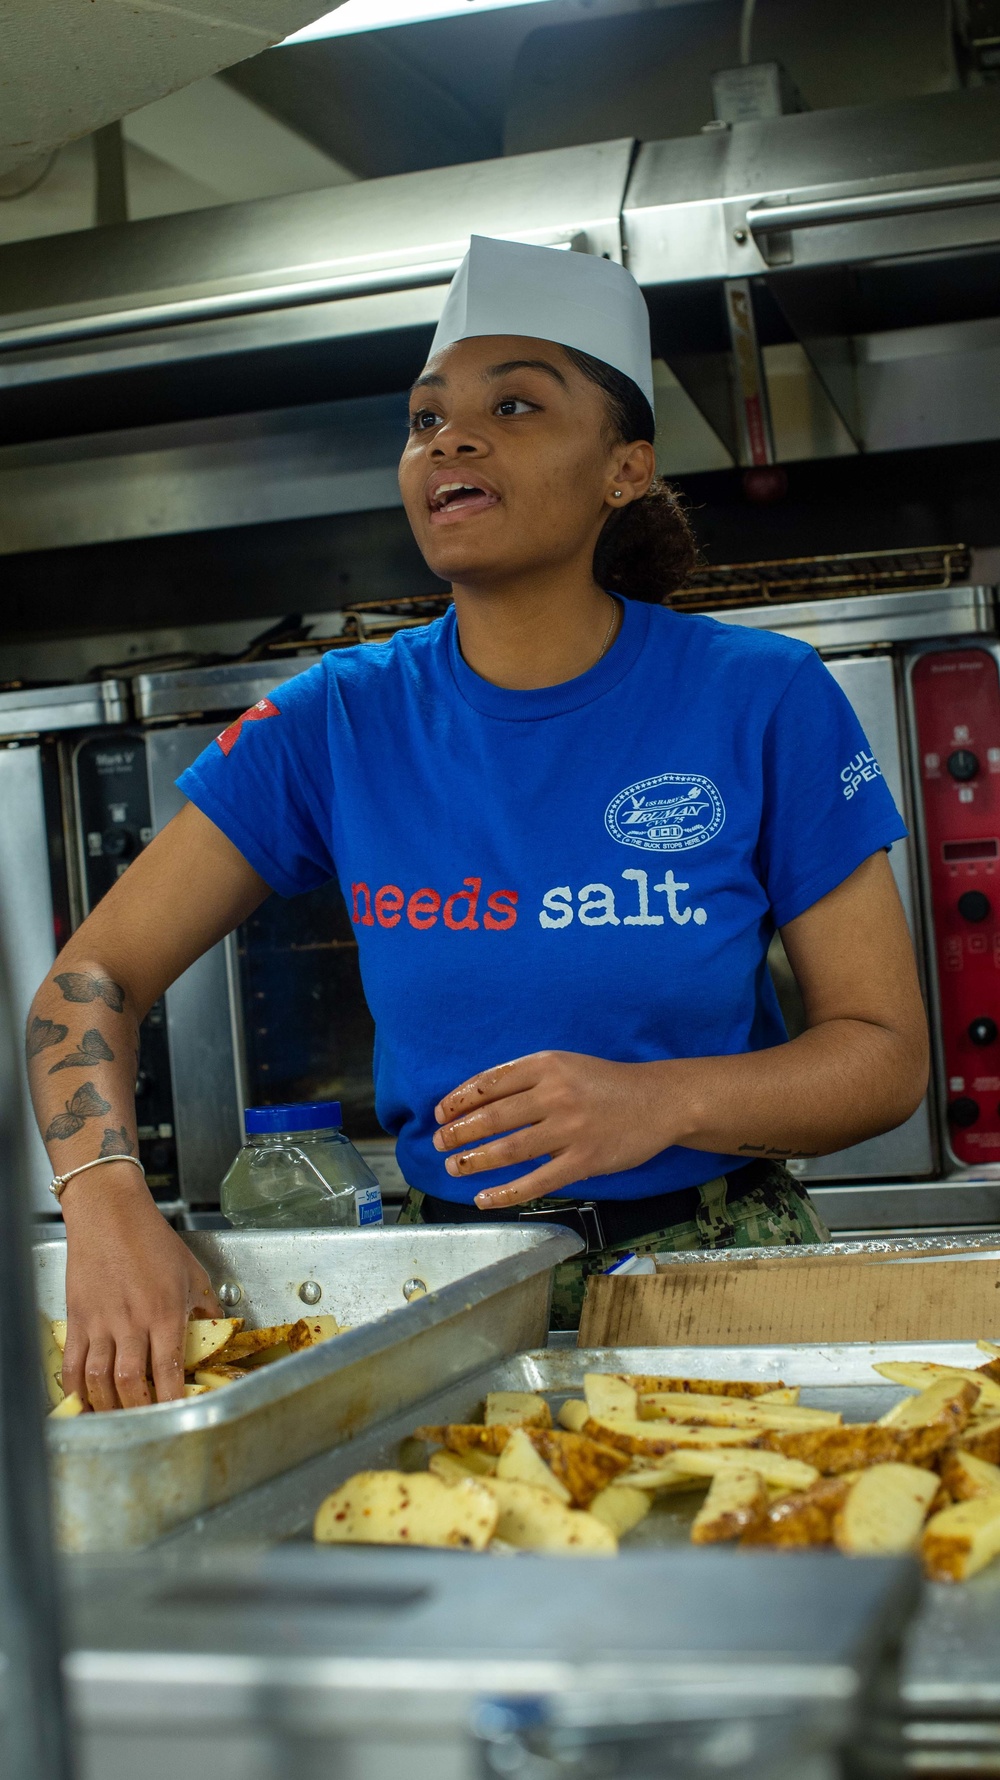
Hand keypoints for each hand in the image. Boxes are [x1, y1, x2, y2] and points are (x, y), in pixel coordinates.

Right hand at [60, 1169, 220, 1411]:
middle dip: (138, 1411)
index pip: (168, 1370)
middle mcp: (131, 1322)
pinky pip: (72, 1363)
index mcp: (164, 1312)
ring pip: (99, 1379)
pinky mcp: (77, 1318)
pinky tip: (82, 1400)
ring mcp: (100, 1322)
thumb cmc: (150, 1237)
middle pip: (131, 1383)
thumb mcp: (191, 1271)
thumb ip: (205, 1305)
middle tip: (145, 1424)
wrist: (109, 1213)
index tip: (178, 1416)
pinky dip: (75, 1388)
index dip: (172, 1400)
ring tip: (117, 1419)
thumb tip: (218, 1330)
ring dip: (107, 1406)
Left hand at [433, 1051, 672, 1209]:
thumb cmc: (605, 1083)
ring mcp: (571, 1130)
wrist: (659, 1101)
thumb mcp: (565, 1065)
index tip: (440, 1114)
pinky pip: (537, 1181)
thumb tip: (477, 1101)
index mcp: (548, 1065)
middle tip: (438, 1144)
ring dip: (475, 1160)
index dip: (459, 1100)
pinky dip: (506, 1192)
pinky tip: (484, 1198)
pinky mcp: (584, 1160)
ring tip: (453, 1167)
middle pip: (494, 1116)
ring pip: (510, 1149)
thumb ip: (526, 1079)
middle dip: (459, 1132)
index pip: (490, 1083)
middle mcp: (556, 1094)